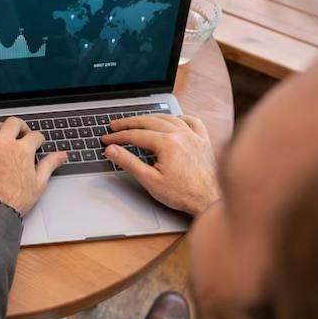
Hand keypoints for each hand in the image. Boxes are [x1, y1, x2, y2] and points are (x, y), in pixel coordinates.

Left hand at [0, 117, 66, 215]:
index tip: (38, 143)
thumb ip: (50, 164)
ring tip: (5, 137)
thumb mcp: (38, 183)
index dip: (39, 139)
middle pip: (13, 122)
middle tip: (22, 135)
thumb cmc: (14, 199)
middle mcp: (4, 144)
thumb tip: (62, 155)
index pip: (35, 135)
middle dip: (21, 126)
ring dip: (1, 128)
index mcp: (22, 150)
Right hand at [101, 114, 219, 215]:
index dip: (118, 137)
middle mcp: (181, 134)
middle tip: (115, 125)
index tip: (107, 139)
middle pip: (149, 122)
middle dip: (129, 123)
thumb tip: (112, 150)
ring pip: (168, 118)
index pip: (136, 135)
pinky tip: (173, 120)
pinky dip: (179, 118)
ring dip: (150, 118)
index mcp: (167, 143)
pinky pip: (191, 121)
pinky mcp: (203, 140)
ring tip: (137, 121)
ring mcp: (194, 135)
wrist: (210, 200)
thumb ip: (129, 162)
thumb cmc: (183, 194)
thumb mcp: (150, 180)